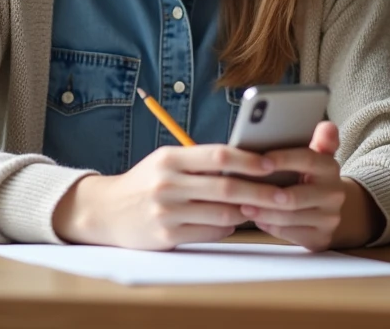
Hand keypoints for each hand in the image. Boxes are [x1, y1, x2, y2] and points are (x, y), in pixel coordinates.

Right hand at [52, 144, 288, 249]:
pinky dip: (226, 229)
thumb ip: (199, 160)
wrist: (106, 211)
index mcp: (170, 158)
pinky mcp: (167, 235)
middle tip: (282, 193)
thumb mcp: (166, 161)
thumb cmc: (146, 181)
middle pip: (225, 186)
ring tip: (260, 208)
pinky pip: (209, 233)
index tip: (271, 163)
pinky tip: (232, 223)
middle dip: (259, 190)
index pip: (218, 155)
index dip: (248, 159)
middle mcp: (168, 183)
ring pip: (221, 213)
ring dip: (245, 212)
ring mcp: (167, 211)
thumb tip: (244, 160)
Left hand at [239, 121, 377, 250]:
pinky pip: (291, 234)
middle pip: (295, 195)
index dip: (284, 159)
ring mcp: (329, 218)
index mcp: (330, 167)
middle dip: (265, 194)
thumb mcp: (314, 155)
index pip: (308, 160)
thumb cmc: (309, 176)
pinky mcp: (321, 237)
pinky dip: (271, 226)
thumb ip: (316, 140)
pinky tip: (257, 219)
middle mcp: (334, 193)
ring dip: (264, 212)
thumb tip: (327, 126)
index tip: (260, 159)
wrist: (328, 207)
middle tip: (241, 190)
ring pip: (290, 217)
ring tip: (243, 205)